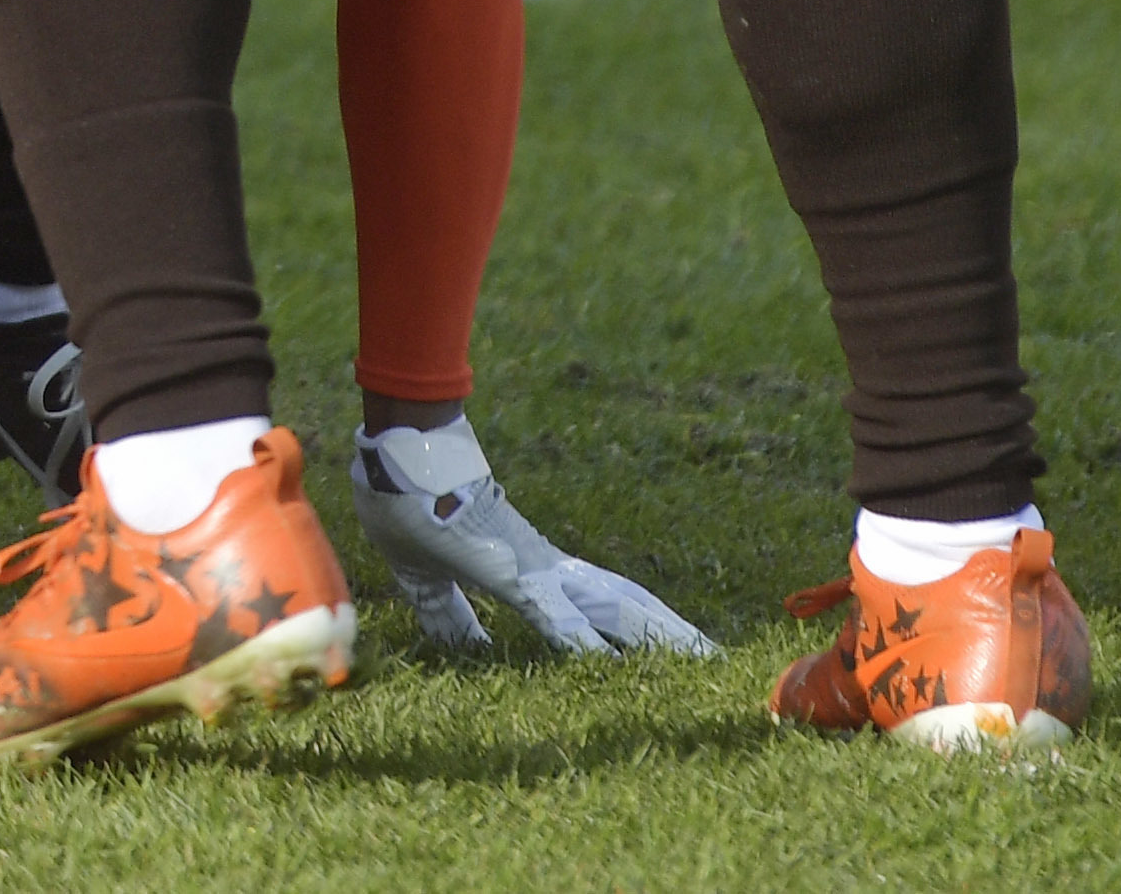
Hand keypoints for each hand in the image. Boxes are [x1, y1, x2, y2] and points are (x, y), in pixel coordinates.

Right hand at [354, 430, 719, 659]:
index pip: (599, 607)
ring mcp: (541, 569)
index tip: (666, 659)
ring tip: (708, 665)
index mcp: (536, 570)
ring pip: (617, 611)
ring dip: (662, 641)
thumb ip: (449, 614)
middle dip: (674, 637)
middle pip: (629, 608)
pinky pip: (558, 620)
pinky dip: (584, 647)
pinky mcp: (516, 573)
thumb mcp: (426, 577)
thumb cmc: (409, 502)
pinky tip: (610, 670)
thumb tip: (462, 649)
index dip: (634, 632)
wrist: (400, 449)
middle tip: (719, 664)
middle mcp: (552, 569)